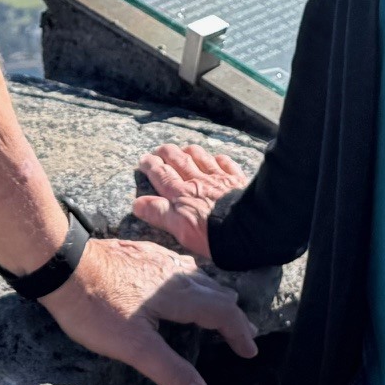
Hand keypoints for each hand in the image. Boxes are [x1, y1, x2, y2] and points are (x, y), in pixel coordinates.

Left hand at [40, 235, 258, 384]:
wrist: (62, 264)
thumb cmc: (96, 307)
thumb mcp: (134, 347)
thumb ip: (170, 371)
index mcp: (180, 295)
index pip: (223, 313)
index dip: (239, 333)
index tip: (250, 350)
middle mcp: (173, 273)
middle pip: (215, 291)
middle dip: (231, 314)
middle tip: (242, 332)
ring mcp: (155, 259)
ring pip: (196, 276)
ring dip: (212, 294)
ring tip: (217, 307)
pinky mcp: (138, 252)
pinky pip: (175, 266)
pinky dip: (189, 281)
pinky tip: (174, 284)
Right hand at [131, 142, 253, 262]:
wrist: (247, 229)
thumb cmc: (211, 235)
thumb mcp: (180, 230)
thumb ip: (159, 214)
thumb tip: (137, 203)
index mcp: (181, 194)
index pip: (161, 174)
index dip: (151, 165)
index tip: (144, 159)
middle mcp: (197, 181)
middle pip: (178, 160)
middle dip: (166, 153)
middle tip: (159, 150)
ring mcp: (218, 177)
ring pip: (200, 157)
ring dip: (189, 151)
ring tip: (184, 150)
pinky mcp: (237, 179)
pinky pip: (225, 162)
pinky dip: (218, 158)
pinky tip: (217, 159)